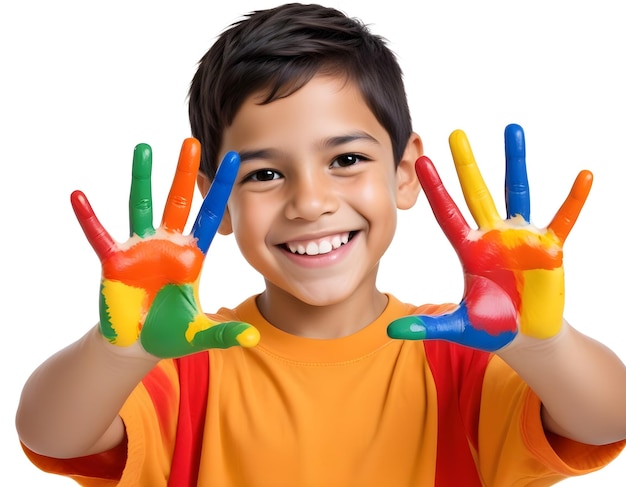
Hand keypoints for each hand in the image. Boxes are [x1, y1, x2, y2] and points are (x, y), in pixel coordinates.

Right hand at [71, 138, 259, 357]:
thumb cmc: (169, 333)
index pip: (209, 218)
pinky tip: (79, 195)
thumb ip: (223, 334)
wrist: (137, 344)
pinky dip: (89, 217)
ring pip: (140, 205)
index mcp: (190, 257)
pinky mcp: (114, 262)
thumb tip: (252, 339)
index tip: (236, 162)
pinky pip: (99, 236)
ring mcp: (139, 250)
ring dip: (142, 178)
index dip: (221, 192)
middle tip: (192, 142)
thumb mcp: (199, 334)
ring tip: (144, 147)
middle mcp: (166, 245)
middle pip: (178, 202)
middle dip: (185, 173)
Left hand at [387, 124, 592, 350]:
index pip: (447, 214)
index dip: (435, 189)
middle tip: (456, 133)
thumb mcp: (458, 326)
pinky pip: (564, 219)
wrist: (526, 335)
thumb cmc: (492, 326)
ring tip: (511, 129)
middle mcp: (492, 236)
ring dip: (515, 162)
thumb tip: (392, 331)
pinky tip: (584, 176)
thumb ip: (428, 327)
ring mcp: (521, 238)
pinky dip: (574, 200)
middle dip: (466, 164)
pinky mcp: (550, 249)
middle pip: (477, 193)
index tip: (422, 160)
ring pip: (517, 191)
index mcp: (469, 250)